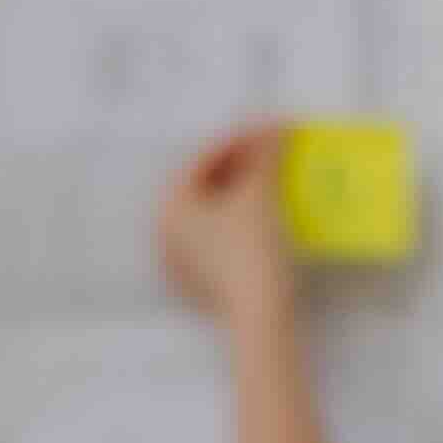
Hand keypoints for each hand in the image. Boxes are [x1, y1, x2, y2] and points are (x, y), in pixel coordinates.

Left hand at [155, 121, 297, 336]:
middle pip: (206, 184)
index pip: (203, 158)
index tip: (271, 127)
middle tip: (273, 148)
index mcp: (168, 207)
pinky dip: (243, 216)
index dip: (240, 137)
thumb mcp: (259, 193)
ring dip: (244, 188)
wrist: (263, 316)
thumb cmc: (253, 249)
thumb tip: (277, 127)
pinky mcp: (202, 280)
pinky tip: (268, 208)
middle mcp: (165, 233)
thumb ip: (265, 153)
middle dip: (241, 163)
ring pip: (214, 210)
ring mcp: (181, 260)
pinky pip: (221, 235)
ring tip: (274, 174)